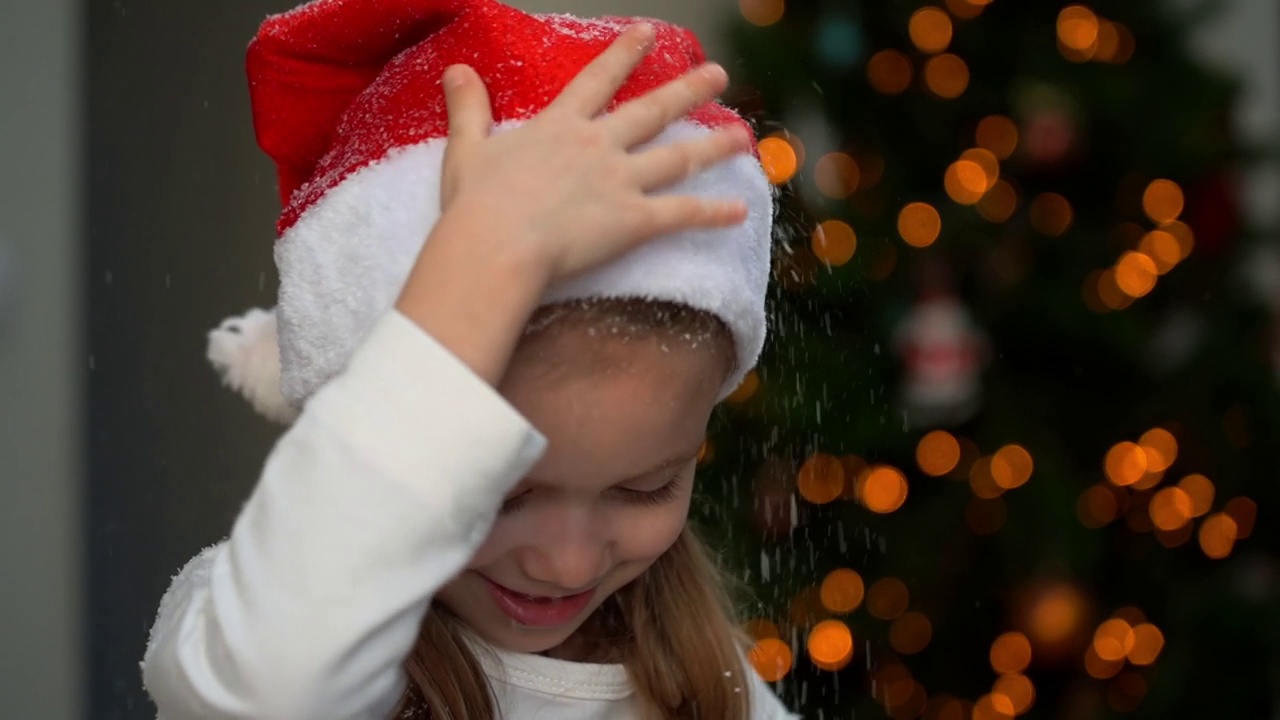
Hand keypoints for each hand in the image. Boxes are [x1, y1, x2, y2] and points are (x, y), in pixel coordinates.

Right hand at [435, 22, 751, 285]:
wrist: (496, 246)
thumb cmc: (476, 204)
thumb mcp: (467, 148)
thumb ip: (468, 108)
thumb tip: (455, 70)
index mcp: (561, 126)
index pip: (599, 80)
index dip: (624, 55)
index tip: (648, 33)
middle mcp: (598, 146)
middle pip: (652, 111)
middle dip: (687, 90)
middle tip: (718, 74)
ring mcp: (621, 181)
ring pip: (678, 158)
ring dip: (714, 146)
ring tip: (743, 136)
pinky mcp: (635, 221)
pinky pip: (682, 214)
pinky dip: (713, 213)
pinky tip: (740, 210)